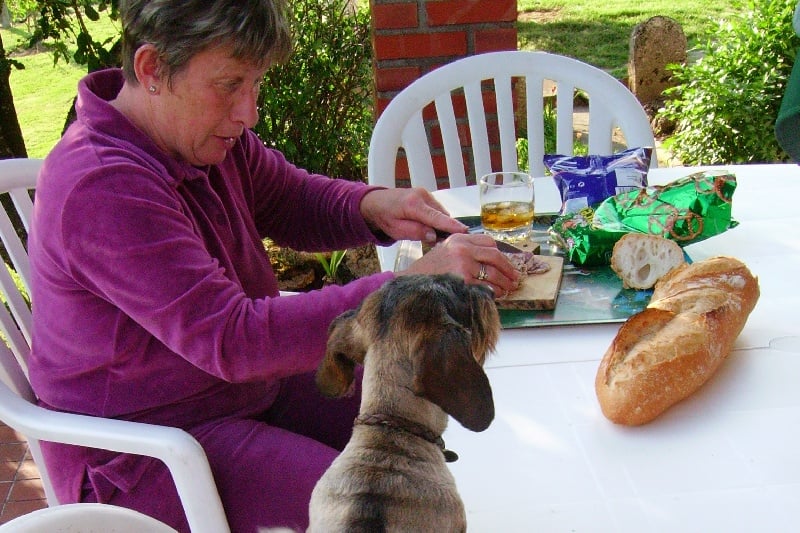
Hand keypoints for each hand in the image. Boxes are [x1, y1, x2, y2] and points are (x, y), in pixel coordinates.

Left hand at [360, 188, 466, 243]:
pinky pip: (437, 210)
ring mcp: (425, 193)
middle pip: (442, 215)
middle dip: (444, 229)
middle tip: (439, 242)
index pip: (436, 217)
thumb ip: (416, 232)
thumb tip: (434, 235)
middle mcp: (422, 195)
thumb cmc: (385, 218)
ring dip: (439, 224)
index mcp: (413, 204)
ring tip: (429, 234)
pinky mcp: (427, 195)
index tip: (464, 231)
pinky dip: (436, 219)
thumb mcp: (396, 230)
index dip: (451, 226)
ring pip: (441, 213)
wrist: (376, 202)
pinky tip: (428, 226)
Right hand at [398, 233, 521, 294]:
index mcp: (458, 239)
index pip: (488, 242)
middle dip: (508, 269)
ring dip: (504, 283)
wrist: (410, 284)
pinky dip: (494, 292)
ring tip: (508, 289)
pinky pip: (485, 286)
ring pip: (493, 272)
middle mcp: (462, 248)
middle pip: (494, 256)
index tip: (506, 263)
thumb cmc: (427, 272)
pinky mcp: (463, 280)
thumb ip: (464, 251)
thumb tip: (490, 261)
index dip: (501, 254)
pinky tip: (496, 295)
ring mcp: (463, 264)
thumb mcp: (444, 251)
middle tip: (515, 278)